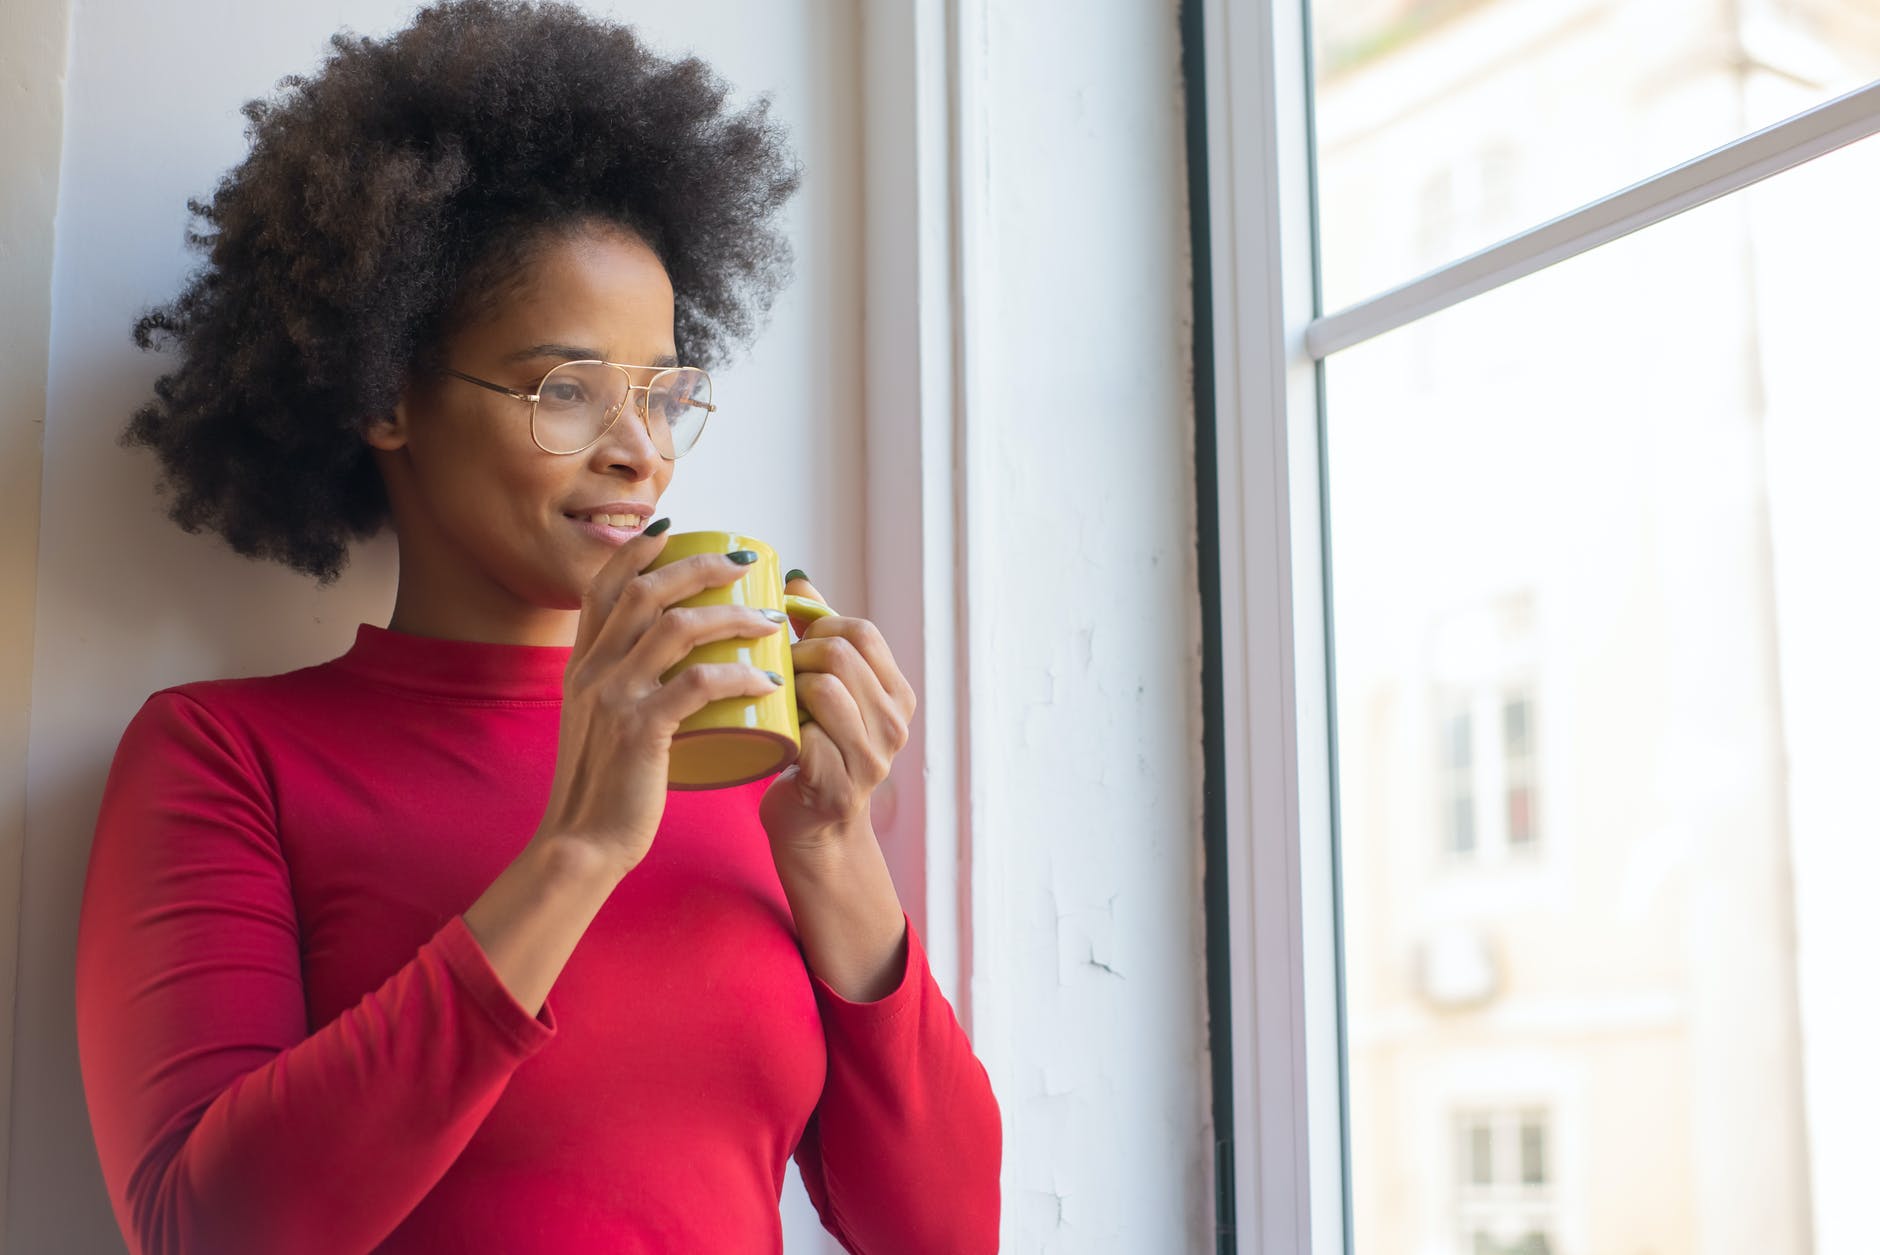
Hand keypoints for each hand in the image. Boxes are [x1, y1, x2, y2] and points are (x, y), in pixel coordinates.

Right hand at [534, 527, 787, 876]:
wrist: (581, 845)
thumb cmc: (604, 788)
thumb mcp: (597, 723)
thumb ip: (619, 688)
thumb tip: (662, 661)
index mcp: (581, 664)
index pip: (603, 585)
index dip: (638, 550)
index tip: (677, 530)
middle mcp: (592, 671)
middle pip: (646, 590)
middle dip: (700, 565)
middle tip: (746, 564)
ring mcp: (613, 698)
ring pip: (678, 627)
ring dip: (732, 615)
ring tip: (771, 621)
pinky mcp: (640, 731)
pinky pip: (698, 684)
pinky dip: (738, 672)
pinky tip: (767, 675)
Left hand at [759, 574, 917, 859]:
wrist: (811, 829)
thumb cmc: (812, 751)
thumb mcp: (826, 691)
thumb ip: (819, 637)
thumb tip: (797, 579)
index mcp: (897, 695)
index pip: (862, 631)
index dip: (817, 625)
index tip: (788, 641)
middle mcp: (895, 725)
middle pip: (842, 654)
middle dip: (798, 655)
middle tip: (774, 674)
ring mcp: (873, 759)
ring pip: (825, 689)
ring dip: (789, 689)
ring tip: (774, 702)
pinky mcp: (842, 787)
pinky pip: (807, 735)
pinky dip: (784, 730)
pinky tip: (775, 736)